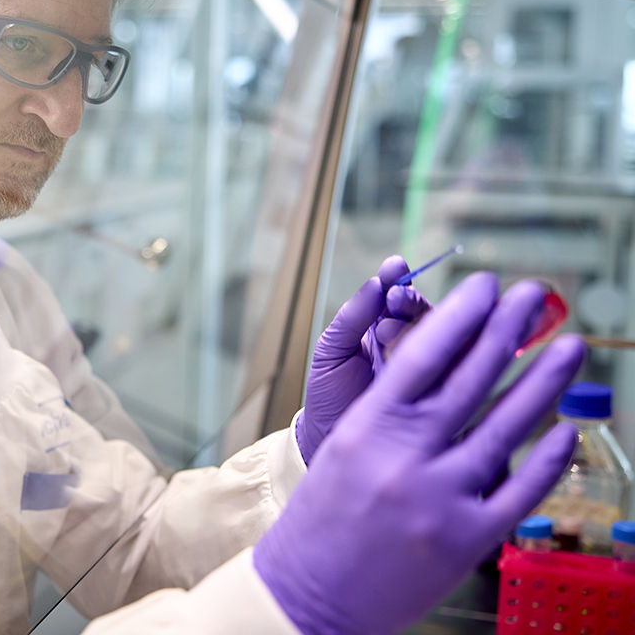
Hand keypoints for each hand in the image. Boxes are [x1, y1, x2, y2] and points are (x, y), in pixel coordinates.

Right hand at [255, 273, 583, 634]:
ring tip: (570, 346)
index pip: (424, 354)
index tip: (484, 285)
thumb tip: (445, 371)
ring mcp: (440, 497)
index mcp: (367, 426)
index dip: (460, 314)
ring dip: (544, 381)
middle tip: (532, 295)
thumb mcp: (344, 448)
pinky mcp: (468, 538)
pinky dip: (547, 457)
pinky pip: (520, 489)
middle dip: (507, 329)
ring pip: (507, 426)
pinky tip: (565, 429)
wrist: (308, 594)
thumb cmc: (321, 518)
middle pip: (470, 378)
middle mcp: (405, 455)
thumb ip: (390, 411)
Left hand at [297, 255, 429, 463]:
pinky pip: (454, 368)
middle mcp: (410, 342)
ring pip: (442, 336)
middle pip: (424, 310)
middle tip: (396, 299)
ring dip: (422, 327)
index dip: (399, 279)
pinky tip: (436, 353)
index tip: (394, 268)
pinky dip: (448, 356)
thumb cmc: (329, 395)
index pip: (399, 294)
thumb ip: (351, 319)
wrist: (328, 446)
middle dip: (410, 300)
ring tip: (391, 330)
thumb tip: (374, 284)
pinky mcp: (442, 393)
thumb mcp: (332, 353)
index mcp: (382, 326)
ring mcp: (429, 367)